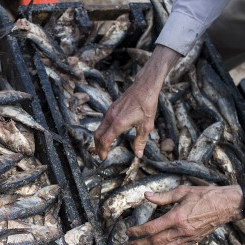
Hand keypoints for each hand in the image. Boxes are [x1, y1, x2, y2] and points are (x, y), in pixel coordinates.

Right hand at [94, 45, 180, 159]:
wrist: (144, 87)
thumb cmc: (147, 105)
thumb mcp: (146, 126)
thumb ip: (140, 141)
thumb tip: (138, 154)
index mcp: (118, 124)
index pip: (104, 141)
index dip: (102, 151)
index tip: (103, 158)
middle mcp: (111, 118)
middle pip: (97, 135)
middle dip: (97, 147)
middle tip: (101, 155)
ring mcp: (109, 112)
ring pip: (99, 128)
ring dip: (99, 139)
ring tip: (103, 147)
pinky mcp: (111, 109)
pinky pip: (103, 122)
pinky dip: (102, 131)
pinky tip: (109, 134)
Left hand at [127, 185, 242, 244]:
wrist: (227, 205)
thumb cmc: (205, 195)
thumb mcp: (182, 191)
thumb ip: (162, 196)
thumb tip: (146, 195)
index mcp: (177, 217)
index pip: (152, 228)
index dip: (138, 232)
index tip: (129, 232)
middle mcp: (182, 230)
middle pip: (156, 242)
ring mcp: (188, 237)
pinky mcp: (194, 240)